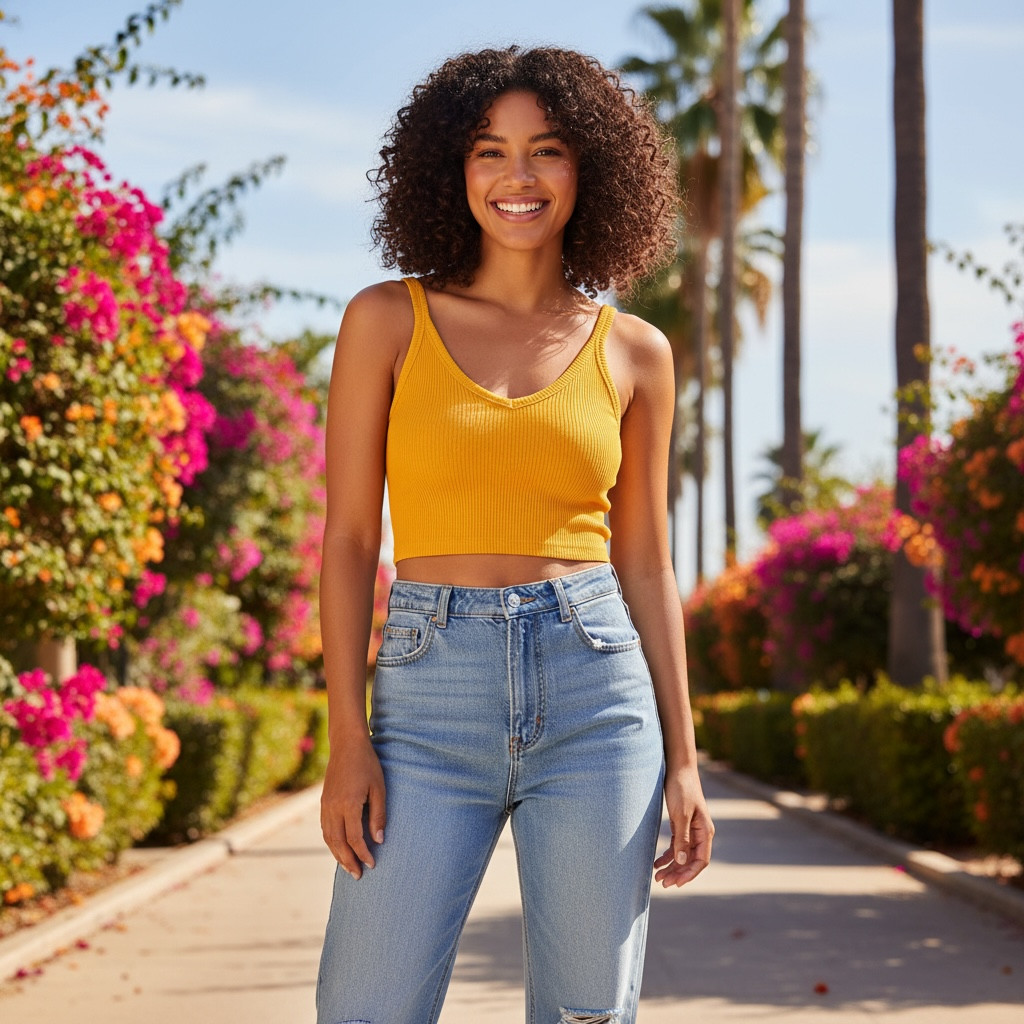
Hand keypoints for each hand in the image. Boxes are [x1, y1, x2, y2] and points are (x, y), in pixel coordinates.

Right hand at [320, 735, 385, 879]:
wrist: (346, 745)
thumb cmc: (367, 764)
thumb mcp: (379, 788)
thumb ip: (378, 815)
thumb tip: (379, 840)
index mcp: (348, 804)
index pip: (355, 838)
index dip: (364, 854)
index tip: (373, 864)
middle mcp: (333, 808)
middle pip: (339, 843)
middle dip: (349, 861)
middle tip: (358, 876)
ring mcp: (325, 805)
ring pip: (329, 838)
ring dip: (338, 855)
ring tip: (349, 868)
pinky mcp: (323, 803)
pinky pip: (325, 829)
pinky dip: (331, 843)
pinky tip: (339, 848)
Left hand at [653, 764, 713, 887]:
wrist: (677, 768)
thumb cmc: (681, 789)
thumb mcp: (681, 814)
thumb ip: (682, 838)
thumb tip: (681, 860)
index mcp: (705, 832)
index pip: (701, 861)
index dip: (689, 874)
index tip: (676, 883)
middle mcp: (700, 833)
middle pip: (691, 860)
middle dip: (678, 873)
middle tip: (662, 883)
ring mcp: (690, 830)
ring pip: (682, 855)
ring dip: (671, 867)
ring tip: (657, 877)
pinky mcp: (680, 825)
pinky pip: (676, 846)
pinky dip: (667, 855)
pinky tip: (656, 863)